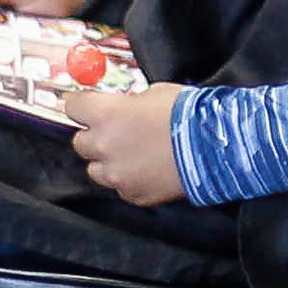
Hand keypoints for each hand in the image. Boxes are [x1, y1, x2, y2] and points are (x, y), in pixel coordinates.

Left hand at [67, 82, 187, 206]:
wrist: (213, 147)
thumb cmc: (187, 115)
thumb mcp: (154, 93)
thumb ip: (131, 102)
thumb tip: (126, 106)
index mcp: (105, 114)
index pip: (74, 107)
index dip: (81, 106)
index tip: (86, 106)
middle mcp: (103, 145)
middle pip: (80, 142)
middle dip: (95, 136)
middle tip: (115, 132)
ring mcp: (116, 174)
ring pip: (96, 170)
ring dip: (108, 161)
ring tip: (132, 155)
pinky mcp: (132, 194)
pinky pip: (121, 187)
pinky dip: (129, 179)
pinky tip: (148, 170)